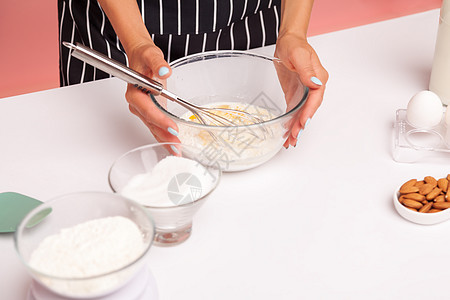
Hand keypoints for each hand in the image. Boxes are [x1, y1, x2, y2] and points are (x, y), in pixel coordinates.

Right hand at [125, 41, 179, 142]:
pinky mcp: (150, 113)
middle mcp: (137, 105)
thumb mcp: (152, 55)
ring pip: (153, 128)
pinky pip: (156, 127)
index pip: (148, 110)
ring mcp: (143, 111)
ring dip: (165, 140)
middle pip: (151, 123)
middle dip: (164, 135)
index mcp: (135, 92)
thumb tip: (165, 71)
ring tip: (177, 151)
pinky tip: (173, 147)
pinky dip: (164, 138)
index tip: (173, 128)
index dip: (161, 120)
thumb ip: (158, 63)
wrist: (141, 58)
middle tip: (177, 146)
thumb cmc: (144, 57)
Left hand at [274, 33, 327, 147]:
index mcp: (318, 78)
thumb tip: (315, 83)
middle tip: (294, 137)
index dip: (309, 112)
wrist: (288, 41)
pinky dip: (292, 121)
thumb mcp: (299, 55)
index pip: (315, 99)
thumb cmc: (294, 44)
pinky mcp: (296, 93)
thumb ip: (307, 70)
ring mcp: (306, 91)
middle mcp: (314, 87)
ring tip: (290, 141)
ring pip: (303, 112)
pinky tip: (288, 131)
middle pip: (310, 109)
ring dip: (297, 126)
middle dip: (302, 124)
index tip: (303, 123)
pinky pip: (296, 109)